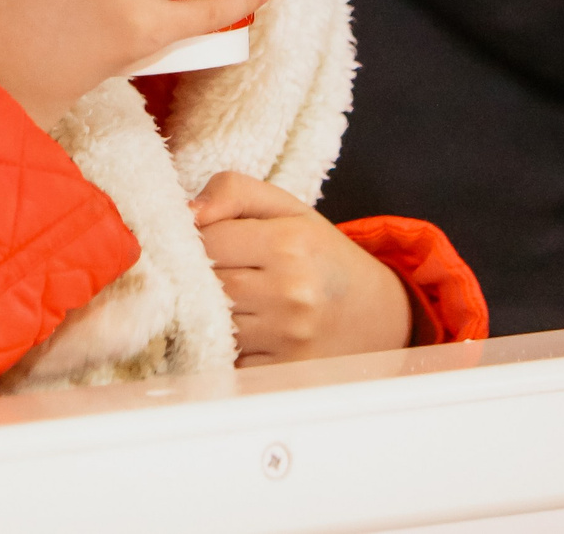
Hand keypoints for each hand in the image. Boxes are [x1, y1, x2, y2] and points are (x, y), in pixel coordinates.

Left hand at [193, 172, 411, 365]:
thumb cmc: (321, 254)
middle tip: (214, 272)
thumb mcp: (286, 207)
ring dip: (209, 314)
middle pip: (206, 284)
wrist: (376, 313)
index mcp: (290, 243)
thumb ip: (233, 191)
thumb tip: (187, 213)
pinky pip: (230, 359)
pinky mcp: (284, 372)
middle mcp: (291, 292)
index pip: (207, 240)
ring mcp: (288, 337)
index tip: (204, 244)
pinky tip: (245, 331)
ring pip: (213, 323)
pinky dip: (227, 346)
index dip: (195, 241)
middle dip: (199, 278)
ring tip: (231, 301)